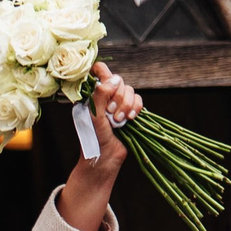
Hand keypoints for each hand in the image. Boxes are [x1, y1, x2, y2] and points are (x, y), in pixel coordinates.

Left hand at [57, 62, 138, 230]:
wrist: (105, 158)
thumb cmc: (94, 138)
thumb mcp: (94, 115)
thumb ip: (100, 95)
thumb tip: (113, 78)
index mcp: (92, 95)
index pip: (99, 71)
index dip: (104, 73)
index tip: (106, 84)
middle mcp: (105, 96)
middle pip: (118, 81)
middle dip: (118, 97)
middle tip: (111, 113)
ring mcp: (117, 104)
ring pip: (130, 90)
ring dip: (126, 105)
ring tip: (119, 121)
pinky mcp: (129, 111)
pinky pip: (138, 100)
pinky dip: (136, 108)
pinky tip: (130, 119)